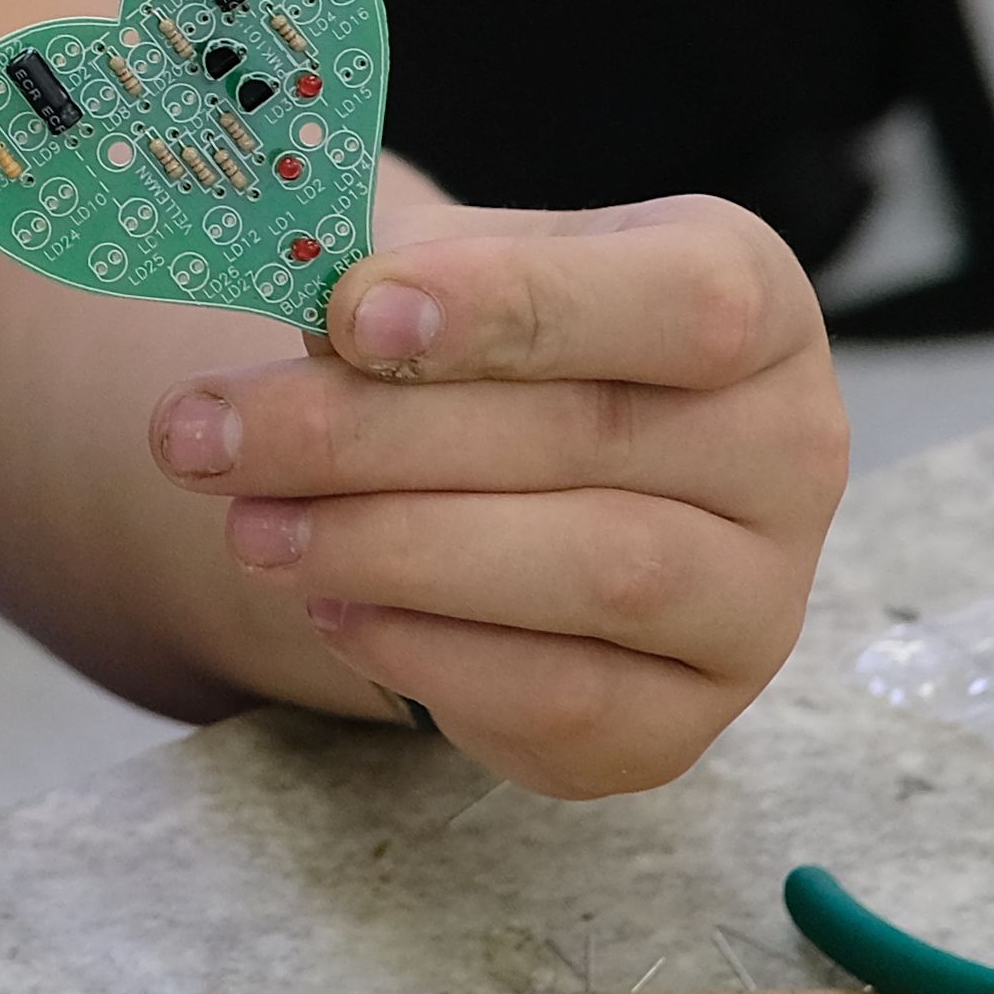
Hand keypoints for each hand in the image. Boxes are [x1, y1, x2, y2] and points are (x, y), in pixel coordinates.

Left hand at [145, 198, 844, 797]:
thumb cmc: (485, 351)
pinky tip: (328, 606)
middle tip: (205, 435)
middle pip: (592, 439)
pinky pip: (564, 697)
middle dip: (370, 437)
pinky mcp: (682, 719)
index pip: (681, 300)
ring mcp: (754, 597)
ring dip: (390, 549)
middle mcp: (789, 447)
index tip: (353, 315)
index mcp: (752, 297)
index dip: (513, 306)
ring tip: (249, 528)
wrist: (511, 481)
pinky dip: (424, 652)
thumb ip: (383, 275)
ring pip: (593, 573)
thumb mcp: (442, 275)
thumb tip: (304, 293)